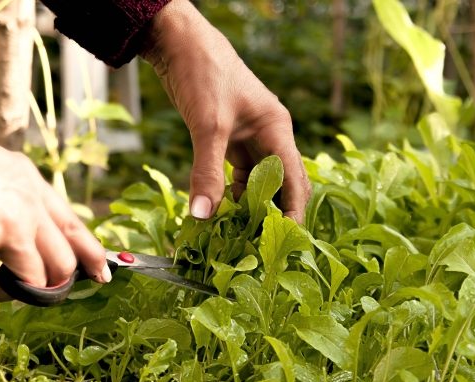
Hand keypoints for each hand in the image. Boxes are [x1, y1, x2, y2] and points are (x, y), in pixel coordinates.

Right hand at [0, 108, 109, 300]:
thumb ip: (14, 206)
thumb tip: (17, 253)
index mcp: (32, 186)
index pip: (75, 227)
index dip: (92, 255)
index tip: (102, 274)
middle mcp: (30, 206)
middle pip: (65, 263)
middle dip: (53, 285)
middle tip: (34, 292)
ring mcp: (12, 225)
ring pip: (33, 281)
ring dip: (5, 286)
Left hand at [140, 0, 311, 221]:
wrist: (180, 43)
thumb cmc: (203, 74)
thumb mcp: (207, 126)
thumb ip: (207, 172)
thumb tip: (204, 215)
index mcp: (277, 130)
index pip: (294, 180)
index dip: (291, 212)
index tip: (283, 241)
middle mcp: (270, 136)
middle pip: (282, 184)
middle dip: (274, 213)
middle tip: (261, 245)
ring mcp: (251, 138)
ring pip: (259, 182)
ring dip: (251, 207)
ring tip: (240, 235)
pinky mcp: (231, 139)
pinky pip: (238, 174)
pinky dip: (232, 194)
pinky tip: (221, 211)